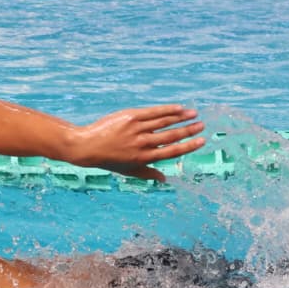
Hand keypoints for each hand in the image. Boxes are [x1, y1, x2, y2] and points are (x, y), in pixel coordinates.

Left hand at [70, 105, 205, 181]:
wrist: (87, 146)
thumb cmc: (108, 159)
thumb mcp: (128, 170)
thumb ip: (147, 173)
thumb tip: (164, 179)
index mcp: (144, 158)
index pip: (171, 151)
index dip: (188, 146)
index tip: (201, 141)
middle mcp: (142, 144)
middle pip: (171, 136)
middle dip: (188, 131)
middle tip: (202, 125)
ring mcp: (136, 129)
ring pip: (164, 122)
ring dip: (181, 118)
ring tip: (194, 114)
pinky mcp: (130, 117)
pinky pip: (153, 112)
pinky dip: (167, 110)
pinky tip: (179, 108)